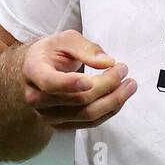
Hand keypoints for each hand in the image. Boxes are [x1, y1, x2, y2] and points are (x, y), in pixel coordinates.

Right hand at [19, 29, 137, 130]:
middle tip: (124, 69)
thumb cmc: (52, 52)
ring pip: (87, 115)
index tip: (91, 79)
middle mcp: (37, 98)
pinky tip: (120, 96)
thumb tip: (107, 62)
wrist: (37, 72)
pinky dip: (110, 110)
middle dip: (107, 85)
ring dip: (114, 101)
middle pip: (78, 99)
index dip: (70, 84)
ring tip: (130, 85)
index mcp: (34, 71)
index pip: (50, 83)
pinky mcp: (61, 125)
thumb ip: (86, 48)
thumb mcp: (66, 40)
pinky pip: (90, 122)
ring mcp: (48, 115)